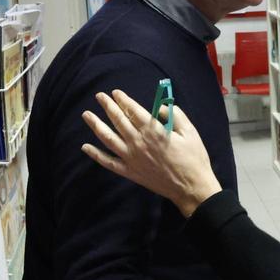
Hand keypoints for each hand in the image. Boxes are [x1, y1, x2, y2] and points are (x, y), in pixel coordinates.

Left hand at [80, 89, 221, 215]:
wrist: (191, 187)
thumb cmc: (193, 158)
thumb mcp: (190, 131)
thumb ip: (175, 115)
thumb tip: (160, 107)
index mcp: (153, 131)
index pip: (133, 110)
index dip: (123, 100)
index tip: (116, 93)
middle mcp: (138, 142)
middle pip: (118, 120)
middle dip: (108, 106)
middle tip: (99, 96)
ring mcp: (131, 158)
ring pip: (108, 138)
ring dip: (95, 125)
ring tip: (86, 115)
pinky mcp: (130, 172)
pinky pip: (108, 162)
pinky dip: (96, 154)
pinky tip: (85, 147)